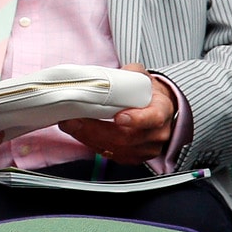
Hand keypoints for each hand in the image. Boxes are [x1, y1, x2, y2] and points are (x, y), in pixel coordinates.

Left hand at [59, 64, 176, 163]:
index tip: (119, 118)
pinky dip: (91, 144)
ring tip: (70, 124)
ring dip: (89, 137)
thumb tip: (101, 76)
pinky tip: (79, 133)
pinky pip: (111, 154)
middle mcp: (157, 133)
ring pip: (116, 149)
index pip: (152, 118)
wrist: (158, 107)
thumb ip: (126, 75)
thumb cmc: (148, 91)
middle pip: (126, 137)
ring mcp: (146, 148)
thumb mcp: (141, 75)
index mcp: (161, 110)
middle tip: (74, 119)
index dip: (136, 119)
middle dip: (96, 129)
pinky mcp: (134, 157)